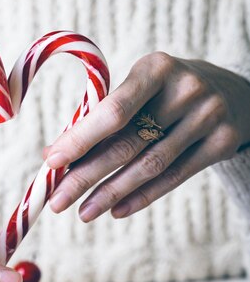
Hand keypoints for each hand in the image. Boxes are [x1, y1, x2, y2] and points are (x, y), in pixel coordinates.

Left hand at [46, 53, 249, 219]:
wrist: (230, 93)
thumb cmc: (165, 93)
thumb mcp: (137, 91)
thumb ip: (97, 119)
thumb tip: (53, 155)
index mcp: (156, 68)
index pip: (113, 111)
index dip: (80, 139)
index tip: (51, 164)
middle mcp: (185, 90)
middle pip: (127, 144)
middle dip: (86, 177)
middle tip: (57, 201)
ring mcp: (208, 116)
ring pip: (149, 166)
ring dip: (110, 194)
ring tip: (83, 213)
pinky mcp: (223, 142)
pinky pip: (174, 178)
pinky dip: (141, 197)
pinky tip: (116, 210)